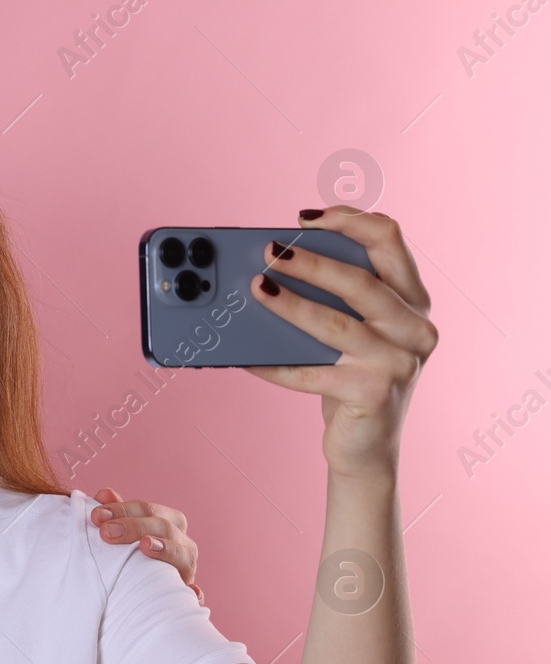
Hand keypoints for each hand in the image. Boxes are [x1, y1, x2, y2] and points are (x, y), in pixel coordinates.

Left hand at [90, 487, 202, 603]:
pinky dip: (195, 591)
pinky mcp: (187, 592)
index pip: (147, 509)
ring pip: (184, 554)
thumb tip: (104, 494)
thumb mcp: (122, 534)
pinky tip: (189, 589)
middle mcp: (182, 543)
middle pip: (164, 526)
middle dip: (134, 526)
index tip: (97, 515)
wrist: (137, 594)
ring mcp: (187, 568)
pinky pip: (195, 593)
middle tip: (106, 532)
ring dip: (166, 548)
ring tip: (145, 545)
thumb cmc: (130, 557)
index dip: (122, 509)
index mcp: (167, 523)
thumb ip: (116, 514)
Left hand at [245, 207, 438, 478]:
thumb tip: (274, 264)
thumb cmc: (354, 377)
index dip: (349, 221)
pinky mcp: (374, 394)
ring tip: (256, 290)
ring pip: (335, 324)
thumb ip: (337, 297)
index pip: (390, 240)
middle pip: (361, 281)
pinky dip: (275, 365)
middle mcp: (415, 328)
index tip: (304, 218)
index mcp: (413, 300)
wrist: (367, 445)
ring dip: (290, 305)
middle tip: (270, 252)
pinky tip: (247, 357)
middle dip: (311, 263)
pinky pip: (312, 373)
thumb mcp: (357, 331)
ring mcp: (399, 363)